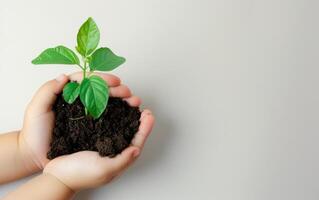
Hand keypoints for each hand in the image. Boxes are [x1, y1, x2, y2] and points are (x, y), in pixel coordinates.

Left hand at [20, 72, 138, 169]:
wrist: (35, 155)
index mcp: (69, 93)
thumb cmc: (34, 132)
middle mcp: (80, 101)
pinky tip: (127, 114)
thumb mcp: (37, 109)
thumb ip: (48, 91)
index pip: (88, 80)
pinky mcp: (90, 126)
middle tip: (128, 93)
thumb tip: (65, 76)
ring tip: (134, 102)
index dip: (103, 79)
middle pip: (101, 90)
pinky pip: (106, 117)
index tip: (115, 82)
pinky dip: (118, 114)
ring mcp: (86, 114)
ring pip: (107, 102)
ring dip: (122, 100)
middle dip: (117, 89)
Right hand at [43, 109, 153, 190]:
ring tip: (128, 101)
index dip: (145, 128)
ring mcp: (103, 142)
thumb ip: (122, 160)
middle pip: (130, 131)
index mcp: (120, 158)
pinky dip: (111, 114)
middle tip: (138, 102)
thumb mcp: (104, 169)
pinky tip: (112, 106)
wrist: (57, 174)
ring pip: (119, 125)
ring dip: (125, 113)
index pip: (137, 141)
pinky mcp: (93, 136)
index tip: (148, 114)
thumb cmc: (80, 174)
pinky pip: (105, 123)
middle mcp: (114, 149)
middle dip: (137, 117)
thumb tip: (137, 149)